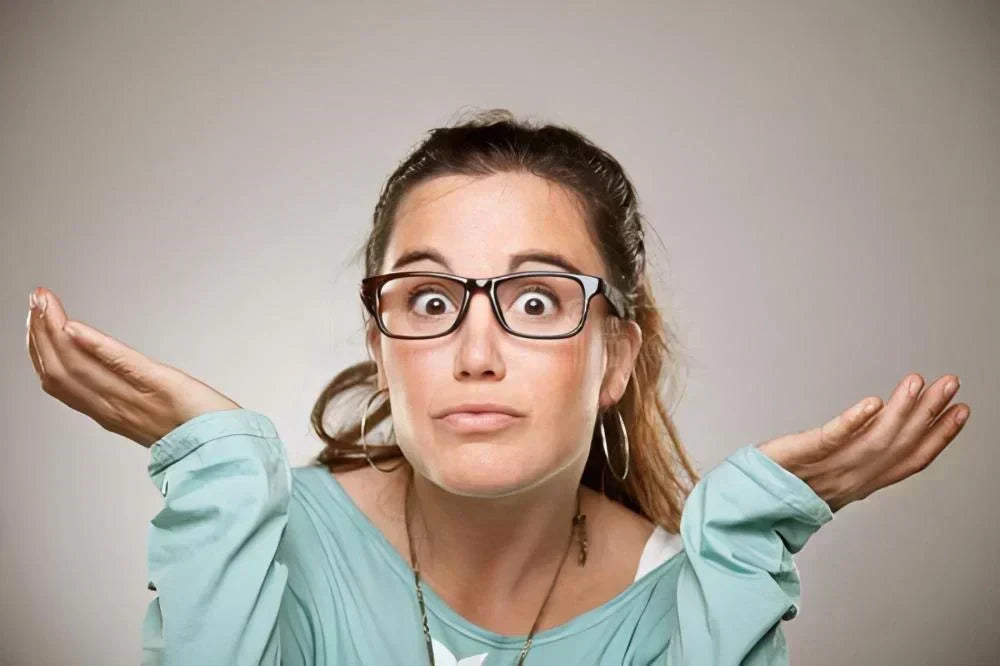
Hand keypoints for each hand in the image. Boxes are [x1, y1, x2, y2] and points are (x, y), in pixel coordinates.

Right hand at [26, 287, 242, 447]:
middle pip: (61, 372)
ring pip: (80, 368)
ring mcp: (137, 398)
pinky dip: (96, 347)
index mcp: (112, 413)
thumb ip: (125, 392)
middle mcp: (116, 408)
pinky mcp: (164, 385)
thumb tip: (107, 369)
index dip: (39, 351)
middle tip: (34, 301)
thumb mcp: (151, 410)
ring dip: (56, 331)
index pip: (60, 382)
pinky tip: (76, 329)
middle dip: (40, 334)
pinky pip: (123, 366)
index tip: (33, 320)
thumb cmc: (199, 430)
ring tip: (45, 304)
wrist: (228, 449)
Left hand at [756, 373, 969, 512]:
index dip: (939, 437)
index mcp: (862, 481)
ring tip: (918, 383)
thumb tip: (884, 421)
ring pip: (875, 439)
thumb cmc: (787, 485)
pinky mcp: (803, 454)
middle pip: (900, 444)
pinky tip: (872, 403)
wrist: (750, 501)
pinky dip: (854, 421)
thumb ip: (861, 451)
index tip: (961, 411)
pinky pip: (832, 438)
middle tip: (950, 383)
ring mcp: (829, 466)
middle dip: (930, 413)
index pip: (910, 460)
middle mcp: (852, 476)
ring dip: (901, 410)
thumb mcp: (834, 471)